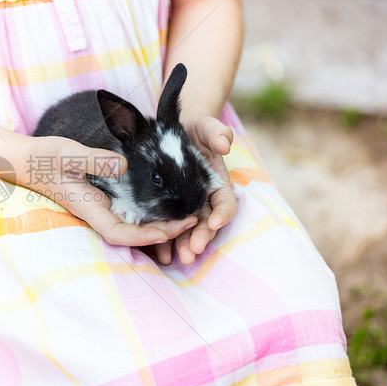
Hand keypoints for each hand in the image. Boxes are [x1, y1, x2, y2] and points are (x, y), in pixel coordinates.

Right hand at [23, 136, 195, 247]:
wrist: (27, 160)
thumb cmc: (44, 157)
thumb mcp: (67, 154)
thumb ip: (93, 159)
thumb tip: (122, 164)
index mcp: (88, 207)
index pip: (118, 233)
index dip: (144, 237)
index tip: (168, 230)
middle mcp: (97, 212)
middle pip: (133, 234)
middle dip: (162, 232)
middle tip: (193, 220)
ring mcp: (101, 207)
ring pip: (134, 225)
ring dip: (160, 224)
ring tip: (189, 215)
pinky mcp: (104, 199)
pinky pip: (131, 213)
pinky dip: (150, 213)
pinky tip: (169, 204)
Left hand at [151, 116, 236, 264]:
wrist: (174, 133)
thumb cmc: (195, 130)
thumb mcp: (206, 127)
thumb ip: (217, 132)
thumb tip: (224, 144)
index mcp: (217, 184)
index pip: (225, 203)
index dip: (222, 215)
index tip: (214, 223)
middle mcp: (205, 199)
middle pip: (207, 223)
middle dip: (201, 237)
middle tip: (192, 251)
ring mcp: (187, 207)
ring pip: (189, 229)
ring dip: (185, 244)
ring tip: (179, 258)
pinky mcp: (169, 209)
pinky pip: (169, 227)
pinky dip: (167, 241)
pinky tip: (161, 254)